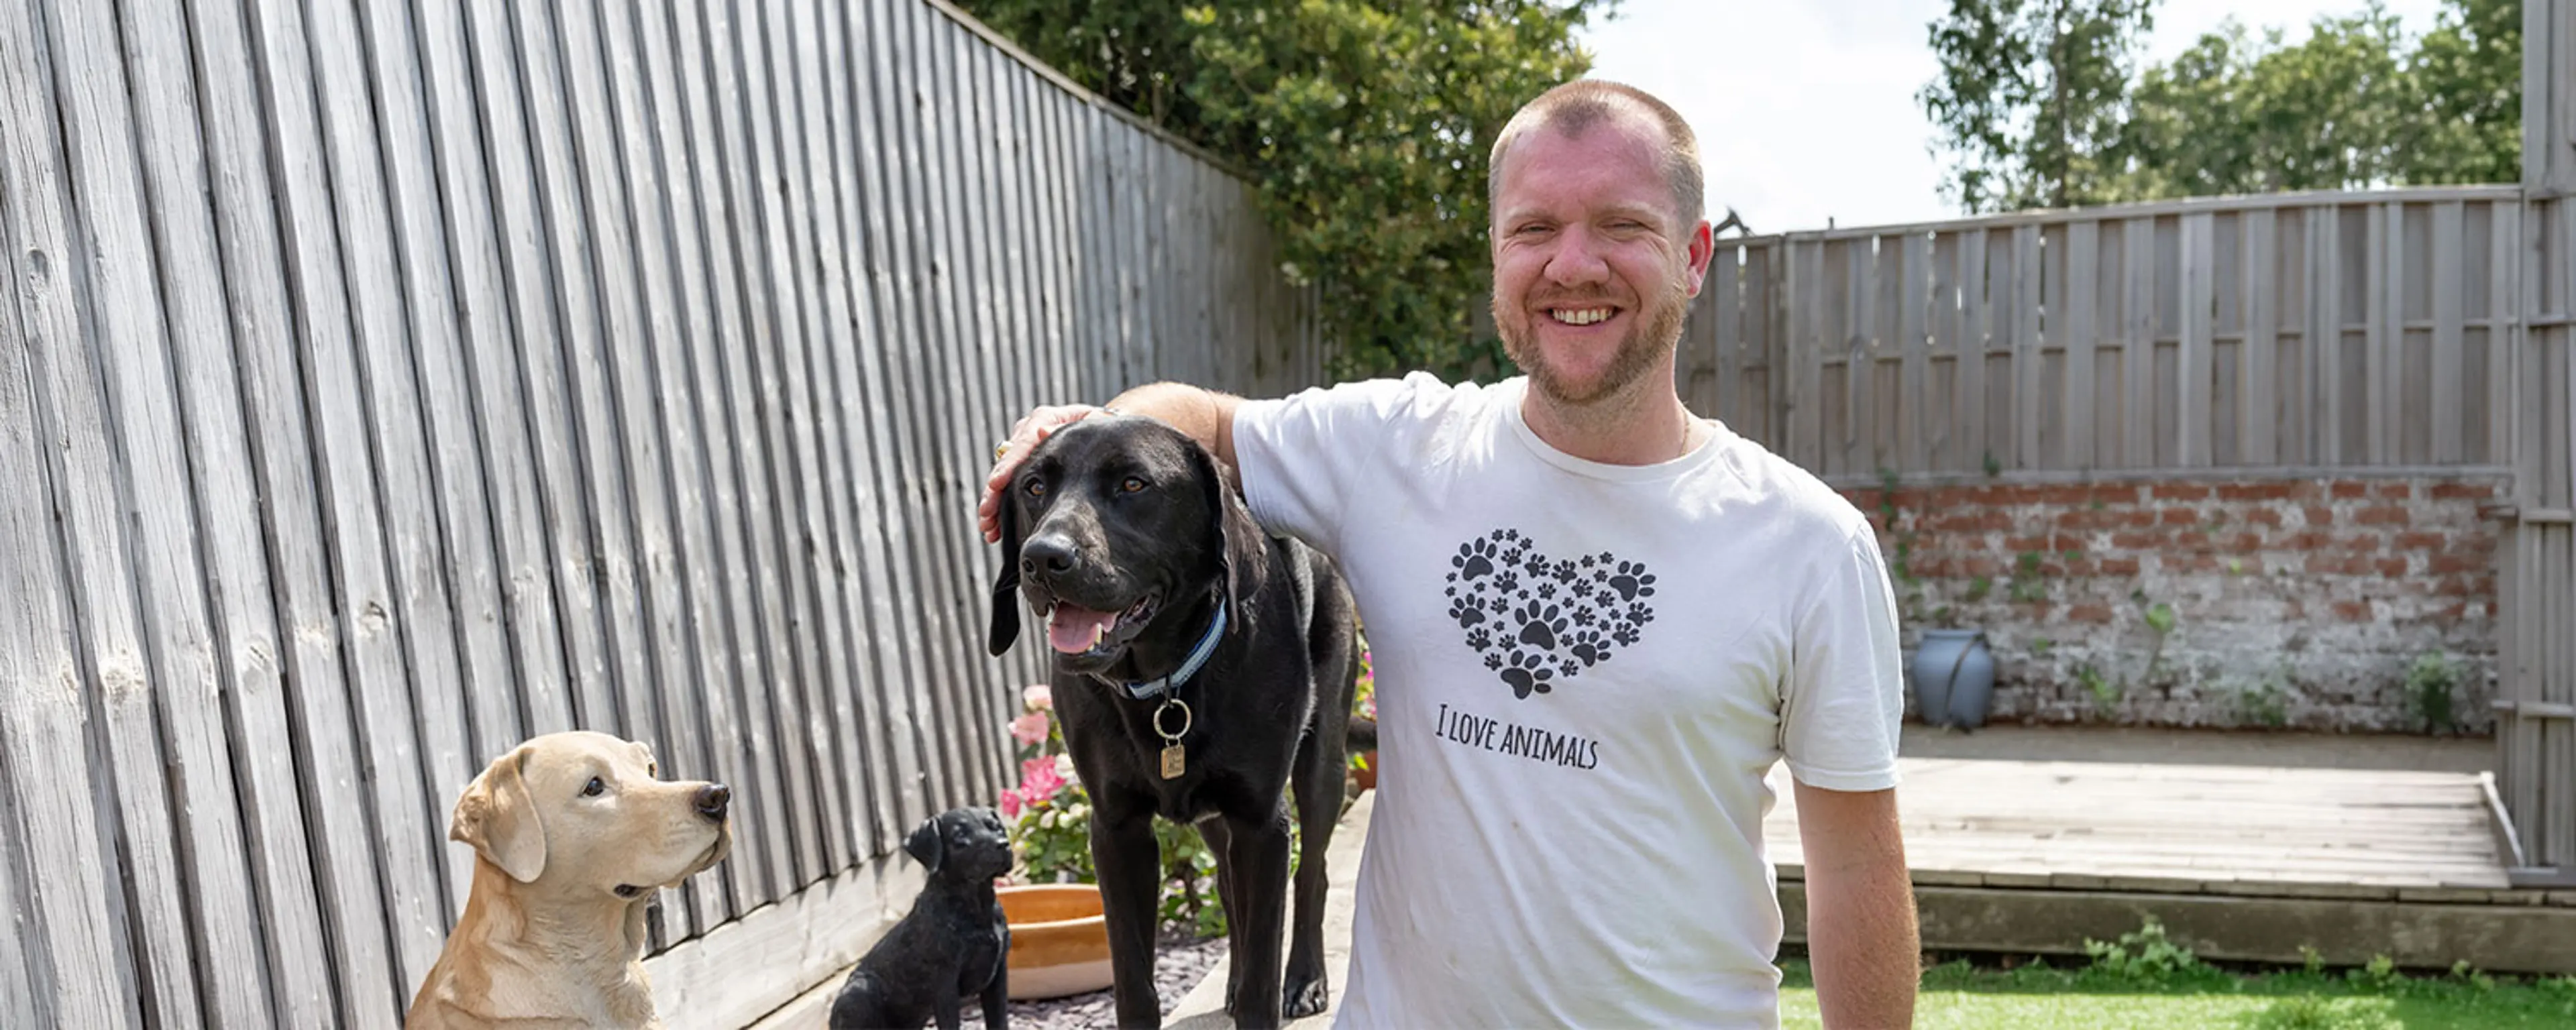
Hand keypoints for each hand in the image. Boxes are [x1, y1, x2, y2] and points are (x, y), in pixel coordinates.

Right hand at [979, 404, 1111, 542]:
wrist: (1100, 428)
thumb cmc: (1100, 426)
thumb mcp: (1093, 422)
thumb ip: (1070, 428)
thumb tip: (1041, 431)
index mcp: (1044, 418)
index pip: (1022, 443)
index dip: (1008, 465)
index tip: (996, 484)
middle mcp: (1028, 432)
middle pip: (1005, 464)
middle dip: (994, 492)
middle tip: (987, 515)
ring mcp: (1022, 448)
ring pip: (1002, 477)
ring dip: (994, 503)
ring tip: (989, 528)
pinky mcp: (1022, 464)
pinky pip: (1008, 486)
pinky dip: (1003, 506)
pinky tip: (997, 527)